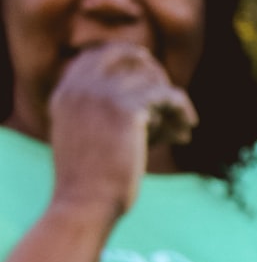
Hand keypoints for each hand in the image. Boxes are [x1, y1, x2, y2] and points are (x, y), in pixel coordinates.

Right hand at [47, 42, 195, 221]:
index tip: (150, 78)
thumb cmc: (91, 186)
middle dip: (153, 74)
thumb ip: (112, 117)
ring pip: (152, 79)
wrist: (85, 205)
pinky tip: (187, 129)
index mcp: (65, 92)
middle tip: (170, 101)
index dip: (128, 61)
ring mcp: (102, 94)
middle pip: (127, 56)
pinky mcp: (127, 108)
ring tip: (180, 127)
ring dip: (170, 103)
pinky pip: (168, 96)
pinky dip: (181, 110)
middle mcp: (81, 86)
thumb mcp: (91, 142)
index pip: (98, 55)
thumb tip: (160, 105)